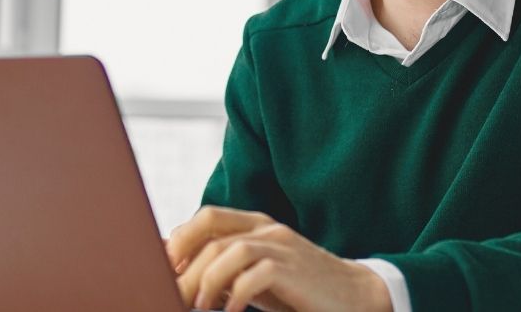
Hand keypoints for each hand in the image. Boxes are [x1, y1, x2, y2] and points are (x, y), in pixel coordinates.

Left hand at [166, 206, 391, 311]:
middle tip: (174, 293)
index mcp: (257, 225)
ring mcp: (282, 246)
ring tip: (199, 306)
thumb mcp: (258, 275)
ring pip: (228, 251)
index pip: (208, 217)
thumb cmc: (300, 290)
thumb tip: (181, 273)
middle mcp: (268, 229)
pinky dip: (235, 294)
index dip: (180, 239)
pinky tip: (230, 311)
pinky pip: (254, 275)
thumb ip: (227, 267)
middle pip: (211, 234)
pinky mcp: (293, 269)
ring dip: (206, 280)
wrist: (356, 297)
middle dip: (185, 266)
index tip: (164, 267)